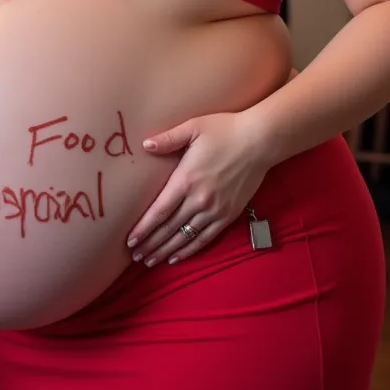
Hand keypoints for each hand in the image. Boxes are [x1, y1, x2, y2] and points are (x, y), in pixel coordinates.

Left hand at [126, 111, 268, 267]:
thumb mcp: (193, 127)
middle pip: (169, 229)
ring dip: (166, 251)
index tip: (130, 241)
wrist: (260, 140)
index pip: (159, 211)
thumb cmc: (225, 130)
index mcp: (186, 180)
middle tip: (136, 256)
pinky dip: (190, 250)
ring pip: (185, 237)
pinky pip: (205, 238)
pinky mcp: (229, 215)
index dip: (143, 229)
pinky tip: (177, 257)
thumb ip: (168, 139)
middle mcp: (199, 200)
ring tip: (151, 261)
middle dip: (151, 244)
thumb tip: (145, 144)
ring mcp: (215, 210)